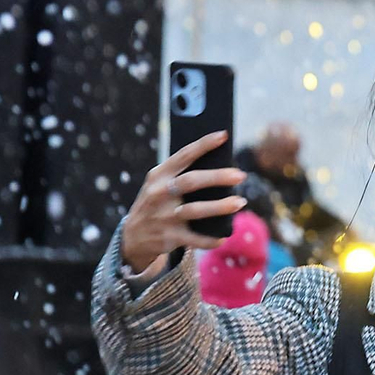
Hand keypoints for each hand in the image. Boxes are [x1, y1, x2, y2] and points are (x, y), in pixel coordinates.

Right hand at [120, 130, 245, 271]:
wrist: (133, 237)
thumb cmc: (158, 203)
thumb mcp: (160, 184)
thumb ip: (182, 174)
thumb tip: (222, 165)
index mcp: (159, 175)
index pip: (183, 155)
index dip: (204, 145)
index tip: (223, 135)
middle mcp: (159, 193)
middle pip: (191, 181)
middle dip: (217, 177)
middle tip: (240, 175)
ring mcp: (163, 216)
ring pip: (195, 210)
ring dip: (220, 207)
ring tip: (241, 202)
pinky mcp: (168, 237)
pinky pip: (194, 238)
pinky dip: (209, 239)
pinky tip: (224, 237)